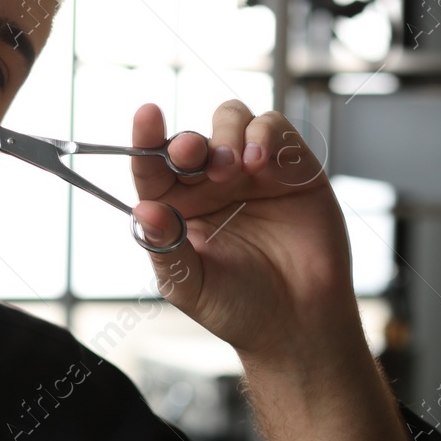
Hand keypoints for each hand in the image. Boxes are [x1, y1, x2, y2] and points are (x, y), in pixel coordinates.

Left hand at [130, 100, 359, 364]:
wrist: (297, 324)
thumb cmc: (239, 308)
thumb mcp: (191, 285)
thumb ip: (166, 247)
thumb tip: (142, 210)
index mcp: (177, 207)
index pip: (152, 165)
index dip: (146, 138)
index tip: (146, 115)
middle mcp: (209, 184)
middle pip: (192, 138)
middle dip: (188, 140)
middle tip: (192, 154)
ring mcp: (251, 172)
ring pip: (232, 120)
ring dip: (227, 133)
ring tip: (232, 167)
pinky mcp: (291, 167)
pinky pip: (274, 129)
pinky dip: (264, 135)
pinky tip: (260, 163)